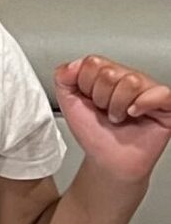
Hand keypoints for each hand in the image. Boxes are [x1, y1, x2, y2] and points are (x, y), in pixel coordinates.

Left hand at [55, 55, 170, 183]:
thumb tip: (73, 65)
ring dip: (118, 105)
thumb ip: (63, 77)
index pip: (93, 62)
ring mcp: (148, 91)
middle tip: (105, 111)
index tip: (89, 100)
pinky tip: (134, 113)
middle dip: (101, 98)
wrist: (108, 160)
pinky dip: (143, 103)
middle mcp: (127, 78)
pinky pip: (161, 93)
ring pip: (132, 81)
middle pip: (110, 72)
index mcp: (106, 74)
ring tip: (118, 116)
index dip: (85, 85)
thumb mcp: (68, 101)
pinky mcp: (166, 106)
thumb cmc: (94, 133)